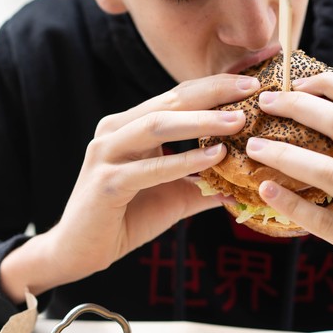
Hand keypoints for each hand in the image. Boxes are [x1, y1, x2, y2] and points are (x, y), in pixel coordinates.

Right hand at [0, 74, 258, 301]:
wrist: (81, 251)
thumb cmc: (125, 219)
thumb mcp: (174, 196)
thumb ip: (204, 185)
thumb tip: (243, 185)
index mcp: (130, 126)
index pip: (177, 97)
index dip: (214, 87)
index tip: (251, 82)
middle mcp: (115, 131)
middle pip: (170, 101)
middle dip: (213, 92)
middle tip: (251, 88)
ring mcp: (106, 153)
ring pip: (157, 125)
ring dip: (201, 121)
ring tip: (237, 120)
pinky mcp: (106, 182)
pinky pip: (149, 168)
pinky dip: (183, 161)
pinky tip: (214, 156)